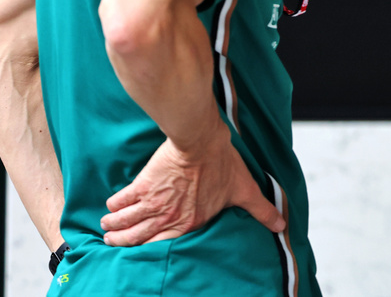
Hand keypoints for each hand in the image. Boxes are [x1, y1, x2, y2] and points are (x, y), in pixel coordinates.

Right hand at [100, 127, 285, 245]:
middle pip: (137, 238)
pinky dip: (113, 206)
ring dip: (114, 226)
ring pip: (125, 222)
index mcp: (190, 223)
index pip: (163, 245)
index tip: (139, 249)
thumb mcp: (245, 190)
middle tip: (113, 240)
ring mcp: (153, 203)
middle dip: (122, 241)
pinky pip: (121, 201)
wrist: (202, 141)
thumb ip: (261, 211)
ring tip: (108, 225)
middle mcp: (168, 218)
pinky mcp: (142, 185)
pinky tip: (111, 205)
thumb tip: (282, 225)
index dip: (147, 249)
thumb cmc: (224, 163)